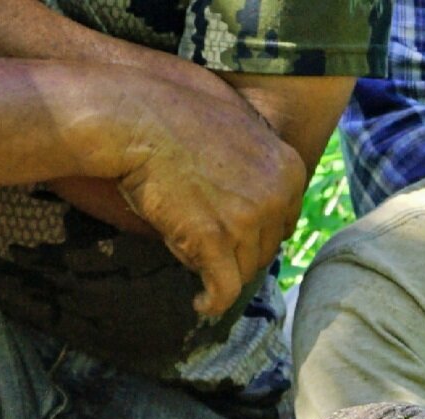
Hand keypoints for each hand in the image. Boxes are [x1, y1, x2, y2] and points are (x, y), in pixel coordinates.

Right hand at [86, 71, 303, 317]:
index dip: (257, 230)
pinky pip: (223, 291)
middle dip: (239, 252)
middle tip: (208, 248)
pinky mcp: (214, 242)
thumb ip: (255, 155)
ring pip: (242, 271)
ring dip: (219, 270)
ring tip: (192, 258)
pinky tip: (199, 305)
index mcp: (289, 167)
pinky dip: (212, 303)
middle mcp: (277, 196)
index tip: (234, 234)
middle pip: (265, 249)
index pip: (285, 221)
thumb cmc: (173, 108)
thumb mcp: (237, 122)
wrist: (135, 116)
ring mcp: (247, 221)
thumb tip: (251, 179)